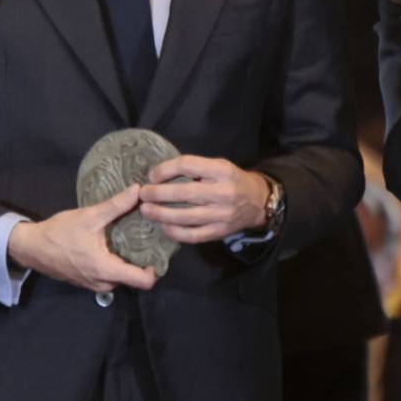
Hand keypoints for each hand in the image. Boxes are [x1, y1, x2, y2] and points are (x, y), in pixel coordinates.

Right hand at [6, 186, 157, 293]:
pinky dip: (114, 263)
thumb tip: (139, 190)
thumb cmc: (59, 233)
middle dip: (142, 261)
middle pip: (134, 278)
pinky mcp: (87, 281)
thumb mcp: (89, 216)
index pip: (144, 281)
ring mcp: (94, 285)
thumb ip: (116, 205)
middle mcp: (104, 282)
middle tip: (146, 240)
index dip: (156, 268)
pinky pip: (109, 276)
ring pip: (121, 277)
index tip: (158, 249)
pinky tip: (113, 245)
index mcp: (107, 269)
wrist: (31, 247)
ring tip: (130, 240)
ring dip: (126, 262)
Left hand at [138, 155, 271, 242]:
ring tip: (146, 210)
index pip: (188, 165)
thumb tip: (159, 174)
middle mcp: (223, 192)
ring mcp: (221, 215)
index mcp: (221, 170)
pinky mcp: (219, 232)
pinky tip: (162, 227)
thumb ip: (194, 168)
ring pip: (185, 217)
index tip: (152, 175)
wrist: (257, 202)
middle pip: (184, 193)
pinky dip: (175, 232)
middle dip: (158, 193)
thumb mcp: (218, 165)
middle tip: (142, 194)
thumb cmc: (231, 180)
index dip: (165, 169)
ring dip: (161, 214)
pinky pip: (192, 235)